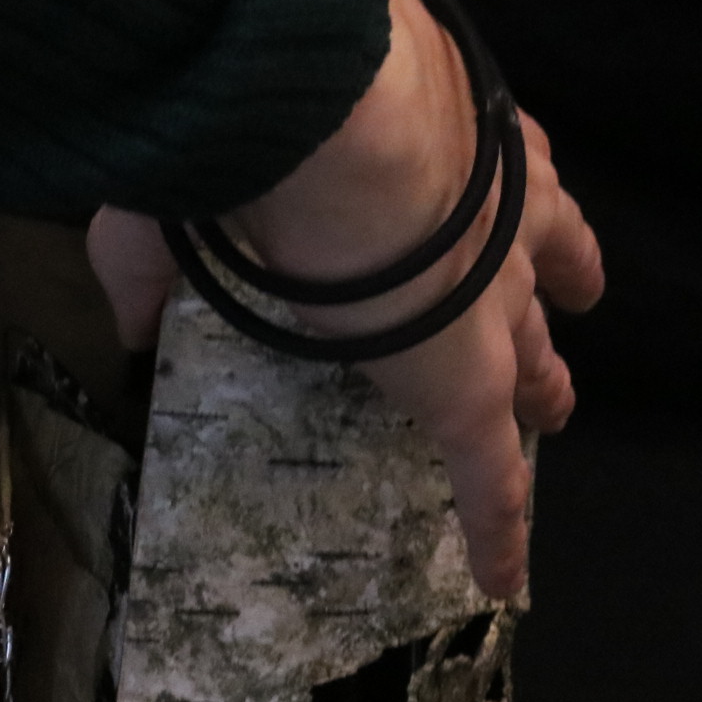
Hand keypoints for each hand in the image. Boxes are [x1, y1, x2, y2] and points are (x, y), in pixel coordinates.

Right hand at [88, 0, 604, 596]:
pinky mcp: (475, 389)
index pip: (483, 171)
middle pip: (540, 258)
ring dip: (543, 384)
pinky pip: (494, 474)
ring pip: (533, 355)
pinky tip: (504, 575)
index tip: (501, 204)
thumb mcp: (199, 183)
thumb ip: (160, 257)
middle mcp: (493, 210)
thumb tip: (131, 322)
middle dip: (552, 285)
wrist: (333, 131)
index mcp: (439, 138)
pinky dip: (499, 527)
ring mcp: (492, 305)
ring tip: (556, 407)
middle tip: (570, 301)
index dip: (489, 190)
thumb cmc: (273, 126)